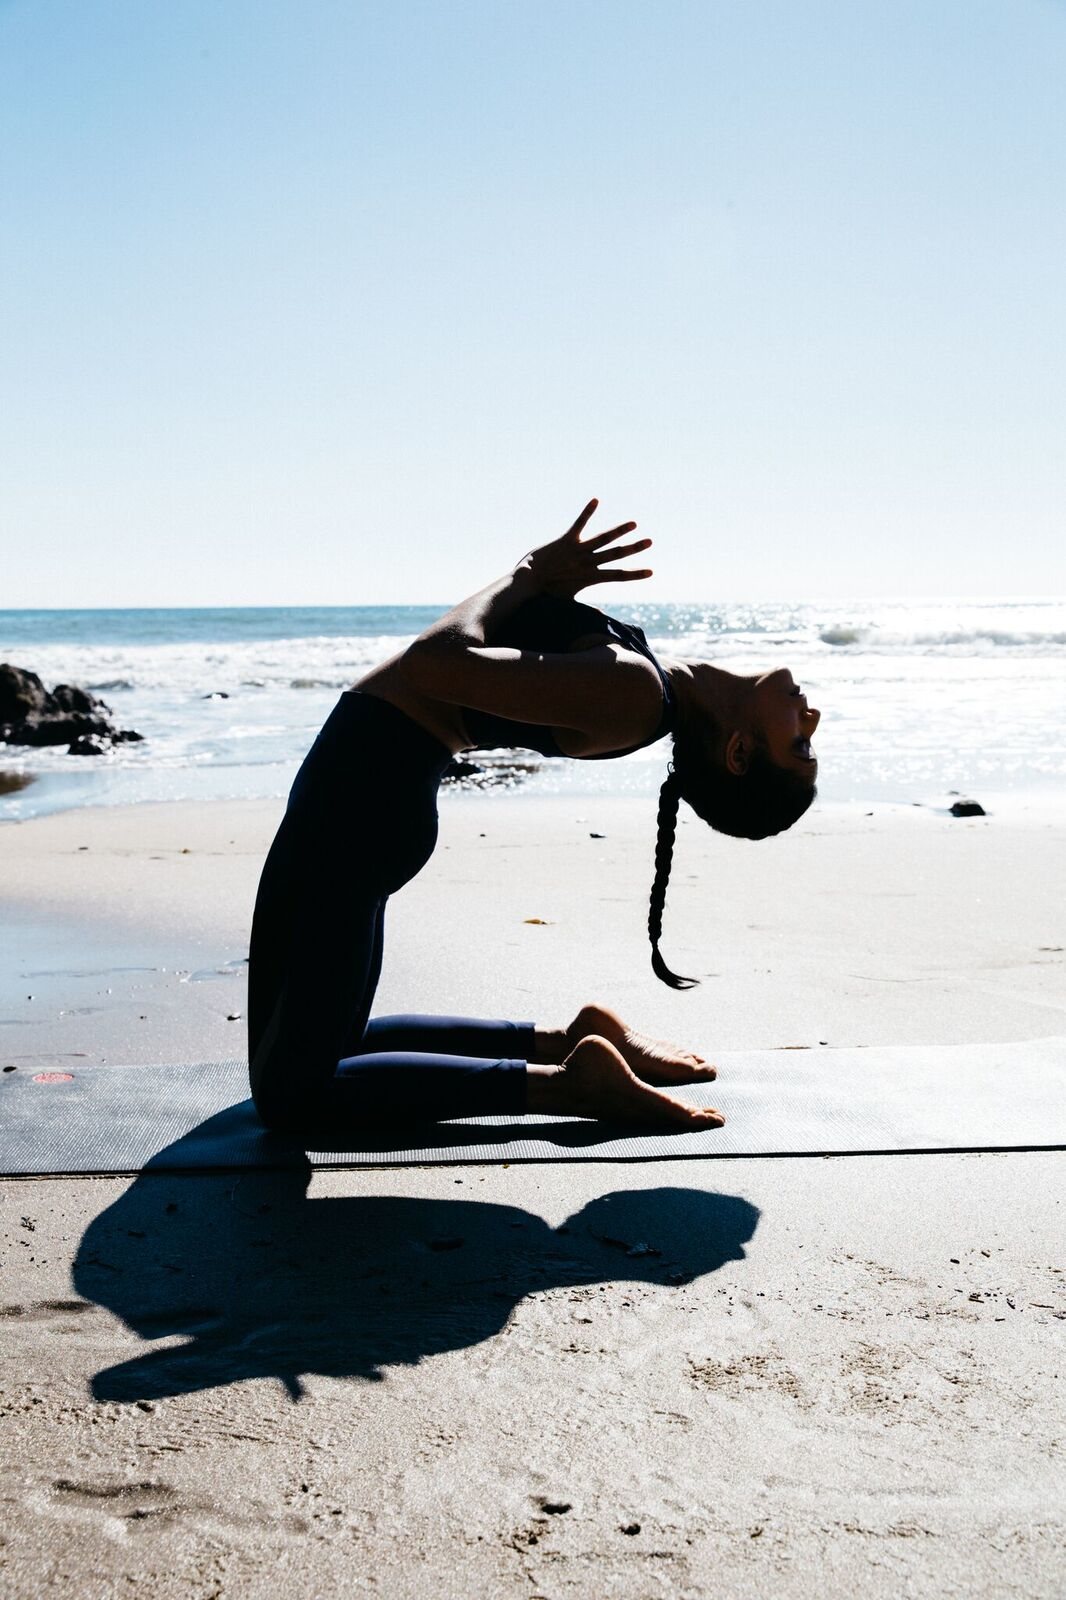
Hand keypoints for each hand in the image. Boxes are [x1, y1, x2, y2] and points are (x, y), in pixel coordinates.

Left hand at [521, 499, 652, 599]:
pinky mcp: (566, 541)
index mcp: (590, 577)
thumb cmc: (548, 593)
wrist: (528, 583)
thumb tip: (599, 618)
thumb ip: (585, 608)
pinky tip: (595, 500)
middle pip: (615, 554)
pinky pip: (579, 524)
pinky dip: (587, 512)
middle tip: (650, 541)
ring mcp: (577, 551)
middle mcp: (587, 563)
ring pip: (603, 539)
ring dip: (619, 530)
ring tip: (633, 523)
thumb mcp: (569, 602)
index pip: (618, 575)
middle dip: (633, 548)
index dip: (635, 574)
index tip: (651, 572)